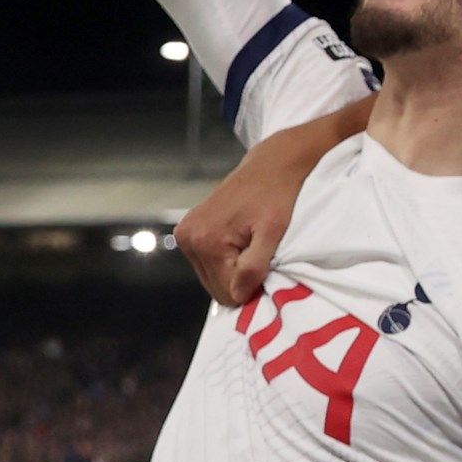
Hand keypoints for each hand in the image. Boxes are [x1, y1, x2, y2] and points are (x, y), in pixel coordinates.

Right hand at [174, 96, 372, 305]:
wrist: (270, 165)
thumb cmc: (277, 197)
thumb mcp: (273, 233)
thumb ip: (254, 267)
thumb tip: (237, 295)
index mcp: (206, 242)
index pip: (226, 293)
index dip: (251, 288)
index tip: (267, 270)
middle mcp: (189, 238)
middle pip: (215, 288)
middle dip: (239, 280)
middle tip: (260, 256)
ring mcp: (185, 233)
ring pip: (210, 277)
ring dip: (231, 270)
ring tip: (251, 246)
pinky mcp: (186, 229)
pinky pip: (206, 262)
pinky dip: (224, 259)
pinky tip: (239, 242)